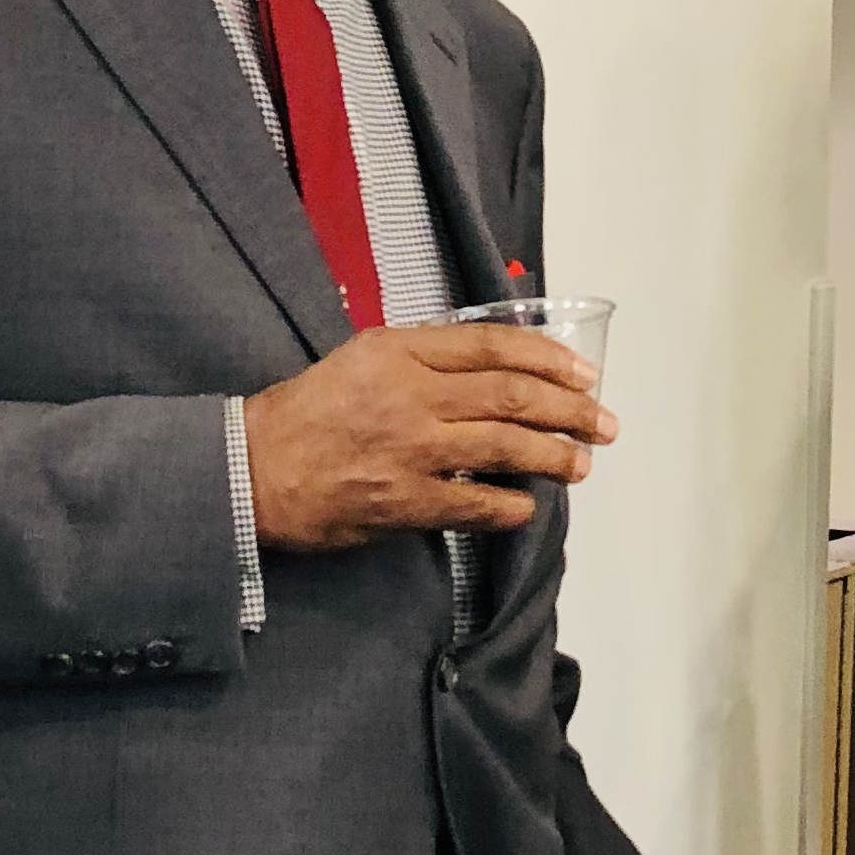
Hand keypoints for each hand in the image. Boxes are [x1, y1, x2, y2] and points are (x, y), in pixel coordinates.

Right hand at [244, 324, 615, 554]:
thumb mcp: (361, 359)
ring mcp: (411, 450)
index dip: (548, 358)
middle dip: (570, 410)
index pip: (493, 346)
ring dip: (554, 456)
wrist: (251, 470)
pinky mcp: (405, 501)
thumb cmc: (305, 414)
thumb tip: (492, 371)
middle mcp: (411, 394)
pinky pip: (477, 506)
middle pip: (513, 395)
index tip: (583, 374)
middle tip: (602, 424)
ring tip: (580, 464)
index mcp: (400, 350)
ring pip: (506, 447)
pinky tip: (527, 508)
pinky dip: (511, 508)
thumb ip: (423, 358)